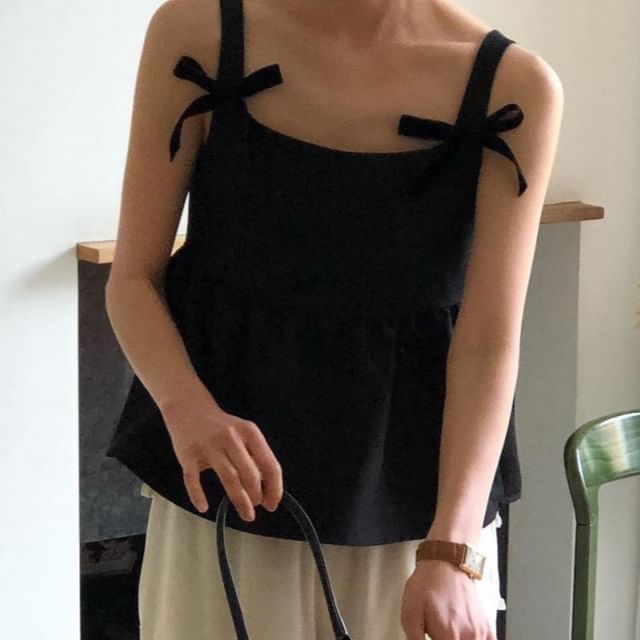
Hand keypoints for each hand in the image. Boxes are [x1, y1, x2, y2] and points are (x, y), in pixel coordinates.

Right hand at [161, 388, 283, 520]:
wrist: (188, 407)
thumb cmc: (222, 426)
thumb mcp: (243, 433)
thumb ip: (255, 455)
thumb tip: (267, 487)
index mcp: (249, 432)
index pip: (269, 463)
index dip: (274, 487)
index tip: (273, 503)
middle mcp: (231, 438)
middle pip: (250, 473)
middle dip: (257, 495)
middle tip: (256, 507)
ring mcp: (208, 446)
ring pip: (229, 477)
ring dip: (240, 499)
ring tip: (247, 514)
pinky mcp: (188, 455)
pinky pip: (193, 479)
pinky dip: (198, 495)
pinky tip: (204, 507)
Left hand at [400, 558, 495, 639]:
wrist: (447, 562)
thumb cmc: (428, 584)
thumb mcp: (410, 612)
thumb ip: (414, 639)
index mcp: (448, 636)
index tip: (433, 638)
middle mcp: (468, 637)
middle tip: (438, 634)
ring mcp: (480, 632)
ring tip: (448, 634)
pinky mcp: (487, 626)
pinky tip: (466, 637)